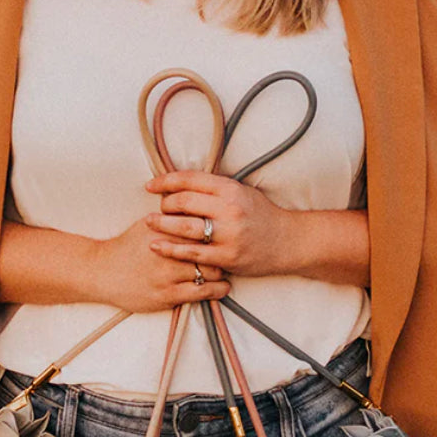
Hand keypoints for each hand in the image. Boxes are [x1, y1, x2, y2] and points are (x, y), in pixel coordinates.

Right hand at [92, 216, 229, 312]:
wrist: (102, 272)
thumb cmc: (127, 247)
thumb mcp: (147, 224)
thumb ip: (171, 216)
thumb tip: (195, 203)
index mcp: (164, 228)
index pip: (201, 223)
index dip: (218, 226)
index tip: (227, 230)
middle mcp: (167, 249)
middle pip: (210, 246)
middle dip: (223, 248)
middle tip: (231, 250)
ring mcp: (168, 274)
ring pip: (210, 270)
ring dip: (222, 270)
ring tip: (227, 268)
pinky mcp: (167, 295)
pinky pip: (202, 292)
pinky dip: (218, 289)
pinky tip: (222, 287)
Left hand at [143, 169, 294, 277]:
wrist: (288, 242)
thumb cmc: (261, 215)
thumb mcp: (241, 192)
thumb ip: (214, 189)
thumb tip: (181, 185)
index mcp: (231, 189)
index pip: (190, 179)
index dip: (165, 181)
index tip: (150, 186)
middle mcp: (229, 209)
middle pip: (183, 202)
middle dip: (164, 204)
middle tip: (157, 209)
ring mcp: (228, 234)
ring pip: (184, 227)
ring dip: (161, 225)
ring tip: (149, 223)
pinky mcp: (227, 257)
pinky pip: (192, 253)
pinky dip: (171, 249)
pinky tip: (157, 246)